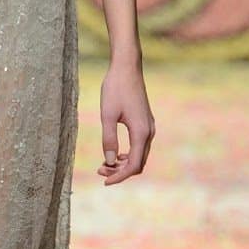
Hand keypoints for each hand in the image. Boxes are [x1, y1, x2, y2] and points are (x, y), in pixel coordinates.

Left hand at [98, 64, 154, 185]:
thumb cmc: (115, 88)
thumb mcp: (107, 115)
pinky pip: (139, 146)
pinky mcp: (145, 122)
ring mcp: (148, 127)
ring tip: (103, 164)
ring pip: (139, 155)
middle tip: (100, 171)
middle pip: (138, 163)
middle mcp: (148, 132)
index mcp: (141, 132)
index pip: (133, 165)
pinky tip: (114, 153)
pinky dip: (127, 154)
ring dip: (123, 163)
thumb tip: (108, 161)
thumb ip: (108, 139)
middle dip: (120, 171)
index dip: (119, 176)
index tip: (105, 181)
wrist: (127, 67)